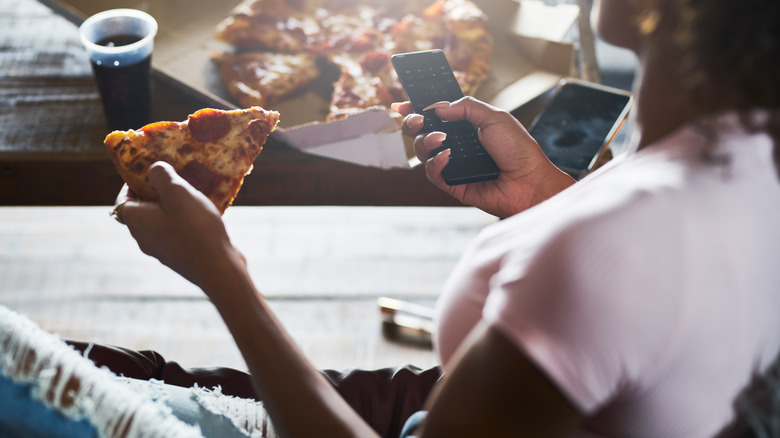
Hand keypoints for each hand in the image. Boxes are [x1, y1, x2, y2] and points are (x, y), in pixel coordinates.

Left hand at [113, 162, 244, 289]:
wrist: (218, 268)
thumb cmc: (195, 227)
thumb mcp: (178, 191)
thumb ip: (161, 175)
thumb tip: (153, 170)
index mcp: (137, 221)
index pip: (121, 201)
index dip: (130, 185)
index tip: (147, 173)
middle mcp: (144, 238)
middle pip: (141, 212)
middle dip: (154, 195)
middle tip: (173, 182)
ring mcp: (162, 251)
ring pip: (160, 223)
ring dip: (171, 209)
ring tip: (191, 197)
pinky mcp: (180, 258)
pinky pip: (176, 234)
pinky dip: (183, 223)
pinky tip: (202, 217)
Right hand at [393, 97, 573, 217]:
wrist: (530, 181)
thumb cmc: (518, 150)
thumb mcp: (494, 117)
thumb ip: (465, 107)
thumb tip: (438, 107)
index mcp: (465, 126)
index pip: (435, 115)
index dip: (417, 108)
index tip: (403, 102)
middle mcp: (456, 144)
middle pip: (421, 132)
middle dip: (413, 123)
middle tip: (417, 119)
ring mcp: (453, 164)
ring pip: (423, 152)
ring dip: (425, 141)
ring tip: (441, 139)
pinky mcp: (452, 184)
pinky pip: (432, 173)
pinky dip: (435, 163)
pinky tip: (446, 156)